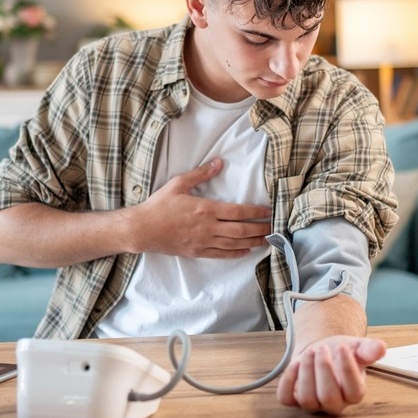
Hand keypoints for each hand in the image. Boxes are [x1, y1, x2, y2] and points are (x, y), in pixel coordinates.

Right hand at [128, 158, 271, 257]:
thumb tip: (219, 163)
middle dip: (260, 228)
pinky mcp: (197, 252)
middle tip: (275, 227)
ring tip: (266, 240)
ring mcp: (203, 242)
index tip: (268, 211)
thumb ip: (201, 174)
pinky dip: (236, 253)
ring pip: (234, 243)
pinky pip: (221, 254)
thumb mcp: (178, 184)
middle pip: (241, 230)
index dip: (256, 212)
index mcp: (206, 209)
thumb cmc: (159, 205)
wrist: (142, 229)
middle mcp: (208, 227)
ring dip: (252, 241)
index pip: (238, 212)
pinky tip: (246, 251)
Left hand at [276, 335, 386, 415]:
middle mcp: (334, 404)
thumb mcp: (358, 347)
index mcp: (353, 393)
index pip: (354, 392)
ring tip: (310, 352)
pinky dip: (288, 381)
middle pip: (328, 397)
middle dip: (324, 369)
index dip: (348, 369)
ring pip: (307, 399)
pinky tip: (294, 364)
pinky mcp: (293, 399)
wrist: (320, 351)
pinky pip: (286, 399)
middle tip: (322, 348)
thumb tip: (380, 348)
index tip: (341, 347)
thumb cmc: (339, 353)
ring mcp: (313, 404)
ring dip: (306, 372)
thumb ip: (369, 349)